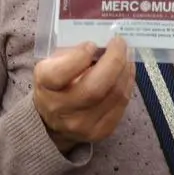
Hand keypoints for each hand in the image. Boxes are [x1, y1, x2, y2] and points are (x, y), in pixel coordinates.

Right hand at [33, 38, 135, 153]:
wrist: (52, 123)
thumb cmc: (53, 86)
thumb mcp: (50, 66)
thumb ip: (69, 54)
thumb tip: (99, 43)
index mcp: (45, 88)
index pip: (61, 74)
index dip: (79, 57)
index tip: (92, 44)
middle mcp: (62, 110)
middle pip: (95, 88)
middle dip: (113, 61)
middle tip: (120, 42)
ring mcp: (83, 124)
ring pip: (114, 95)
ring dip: (125, 70)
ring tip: (127, 54)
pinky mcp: (101, 132)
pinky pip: (121, 105)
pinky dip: (127, 84)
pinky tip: (127, 71)